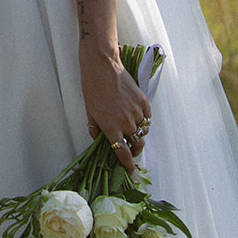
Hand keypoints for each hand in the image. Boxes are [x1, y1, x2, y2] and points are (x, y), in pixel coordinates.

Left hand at [81, 51, 151, 176]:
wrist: (102, 66)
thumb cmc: (92, 88)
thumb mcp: (89, 112)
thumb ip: (95, 130)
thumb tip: (100, 141)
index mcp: (111, 127)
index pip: (123, 153)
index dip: (128, 165)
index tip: (131, 171)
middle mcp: (126, 122)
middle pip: (137, 145)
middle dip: (135, 151)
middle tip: (131, 150)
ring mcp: (136, 112)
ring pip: (143, 132)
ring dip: (139, 135)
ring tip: (133, 132)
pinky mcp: (143, 101)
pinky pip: (148, 118)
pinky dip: (144, 121)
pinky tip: (137, 118)